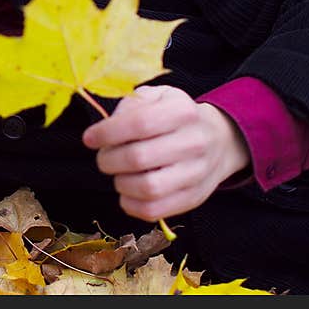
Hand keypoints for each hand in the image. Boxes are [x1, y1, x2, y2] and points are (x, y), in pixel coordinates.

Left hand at [81, 85, 250, 222]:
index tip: (89, 138)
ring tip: (118, 173)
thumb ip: (132, 104)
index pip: (139, 123)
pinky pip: (153, 211)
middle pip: (139, 158)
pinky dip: (130, 204)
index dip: (108, 133)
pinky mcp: (192, 198)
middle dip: (109, 160)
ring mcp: (196, 173)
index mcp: (183, 111)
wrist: (219, 141)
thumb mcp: (158, 97)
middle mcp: (194, 142)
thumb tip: (108, 125)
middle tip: (103, 157)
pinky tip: (126, 191)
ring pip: (147, 188)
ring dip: (120, 183)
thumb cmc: (177, 118)